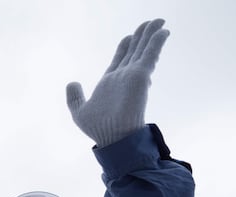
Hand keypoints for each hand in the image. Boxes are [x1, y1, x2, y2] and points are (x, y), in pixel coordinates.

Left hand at [66, 19, 169, 146]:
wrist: (112, 137)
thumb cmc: (98, 129)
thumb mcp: (79, 111)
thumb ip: (74, 97)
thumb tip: (72, 82)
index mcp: (110, 82)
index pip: (120, 59)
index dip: (125, 46)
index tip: (129, 36)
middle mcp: (123, 77)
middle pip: (134, 50)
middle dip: (141, 36)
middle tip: (150, 23)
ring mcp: (133, 75)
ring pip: (143, 49)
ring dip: (151, 34)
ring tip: (159, 20)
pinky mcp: (141, 76)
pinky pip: (150, 54)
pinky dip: (156, 42)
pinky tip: (163, 31)